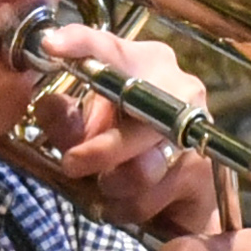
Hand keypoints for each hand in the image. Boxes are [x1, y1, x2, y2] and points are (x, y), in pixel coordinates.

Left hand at [31, 24, 221, 236]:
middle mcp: (179, 89)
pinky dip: (126, 206)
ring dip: (112, 184)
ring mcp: (195, 131)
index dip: (81, 43)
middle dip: (101, 147)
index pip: (112, 47)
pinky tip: (125, 200)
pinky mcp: (202, 175)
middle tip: (71, 164)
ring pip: (143, 166)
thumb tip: (48, 105)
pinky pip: (150, 197)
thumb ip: (62, 119)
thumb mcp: (83, 130)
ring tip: (105, 184)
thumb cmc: (123, 148)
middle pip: (139, 112)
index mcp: (146, 64)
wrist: (174, 195)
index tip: (50, 44)